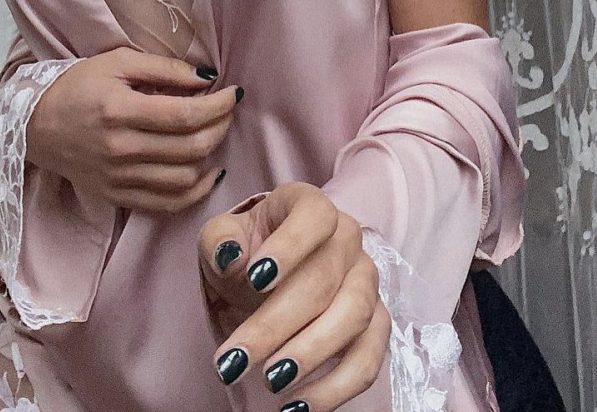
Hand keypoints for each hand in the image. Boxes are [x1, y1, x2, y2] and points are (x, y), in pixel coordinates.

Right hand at [26, 46, 240, 212]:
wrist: (34, 126)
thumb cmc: (77, 86)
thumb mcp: (117, 62)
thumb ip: (164, 68)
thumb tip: (207, 78)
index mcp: (119, 111)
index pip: (184, 115)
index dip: (218, 105)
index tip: (234, 92)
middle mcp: (120, 149)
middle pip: (190, 147)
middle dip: (220, 126)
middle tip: (227, 109)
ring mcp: (119, 178)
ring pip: (184, 178)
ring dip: (210, 155)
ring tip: (214, 133)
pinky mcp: (117, 196)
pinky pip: (166, 205)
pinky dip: (195, 193)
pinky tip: (207, 173)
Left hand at [197, 182, 390, 409]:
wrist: (264, 273)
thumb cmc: (245, 250)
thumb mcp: (221, 238)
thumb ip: (221, 243)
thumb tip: (231, 259)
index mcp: (309, 205)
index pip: (313, 217)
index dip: (289, 247)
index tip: (255, 280)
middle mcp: (347, 237)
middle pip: (323, 279)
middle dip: (276, 324)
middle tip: (236, 360)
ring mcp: (366, 280)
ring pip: (352, 317)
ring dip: (310, 355)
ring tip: (269, 383)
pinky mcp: (376, 323)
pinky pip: (368, 358)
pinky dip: (336, 388)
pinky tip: (298, 406)